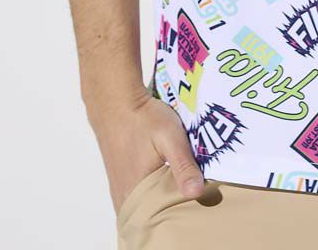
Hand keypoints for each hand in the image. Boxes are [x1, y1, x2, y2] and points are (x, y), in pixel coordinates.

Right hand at [86, 84, 206, 214]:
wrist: (116, 103)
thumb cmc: (143, 119)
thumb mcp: (170, 138)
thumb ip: (183, 165)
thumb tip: (196, 193)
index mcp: (137, 193)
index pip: (165, 215)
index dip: (184, 207)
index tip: (201, 198)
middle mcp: (125, 198)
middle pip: (155, 213)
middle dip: (173, 205)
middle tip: (191, 189)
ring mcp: (120, 191)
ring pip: (146, 205)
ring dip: (162, 198)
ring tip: (180, 184)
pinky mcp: (120, 182)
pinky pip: (139, 197)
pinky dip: (152, 192)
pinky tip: (164, 180)